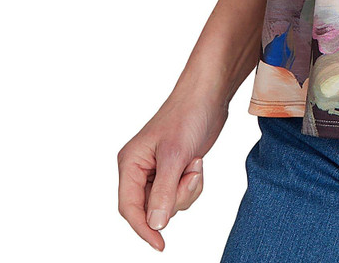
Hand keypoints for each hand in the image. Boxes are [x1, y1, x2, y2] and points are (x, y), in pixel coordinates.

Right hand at [117, 93, 229, 250]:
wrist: (209, 95)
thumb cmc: (187, 116)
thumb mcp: (175, 156)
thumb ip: (163, 192)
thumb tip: (155, 225)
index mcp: (130, 164)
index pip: (129, 208)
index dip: (143, 229)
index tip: (160, 244)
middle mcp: (140, 170)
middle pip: (152, 209)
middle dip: (176, 197)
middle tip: (191, 173)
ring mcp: (158, 171)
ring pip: (169, 204)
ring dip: (187, 190)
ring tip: (195, 164)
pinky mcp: (175, 170)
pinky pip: (181, 193)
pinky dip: (193, 184)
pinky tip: (197, 163)